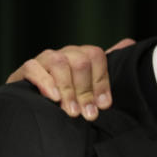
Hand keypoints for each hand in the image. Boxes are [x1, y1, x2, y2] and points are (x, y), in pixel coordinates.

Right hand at [6, 39, 133, 119]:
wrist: (32, 104)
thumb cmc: (67, 96)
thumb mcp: (89, 85)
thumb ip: (105, 70)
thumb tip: (130, 42)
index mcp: (82, 56)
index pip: (97, 56)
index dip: (101, 81)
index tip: (104, 105)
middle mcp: (65, 53)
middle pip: (80, 61)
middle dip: (86, 91)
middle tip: (88, 115)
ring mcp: (45, 59)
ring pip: (60, 63)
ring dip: (68, 90)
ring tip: (71, 112)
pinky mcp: (26, 69)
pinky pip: (34, 68)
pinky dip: (45, 83)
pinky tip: (53, 98)